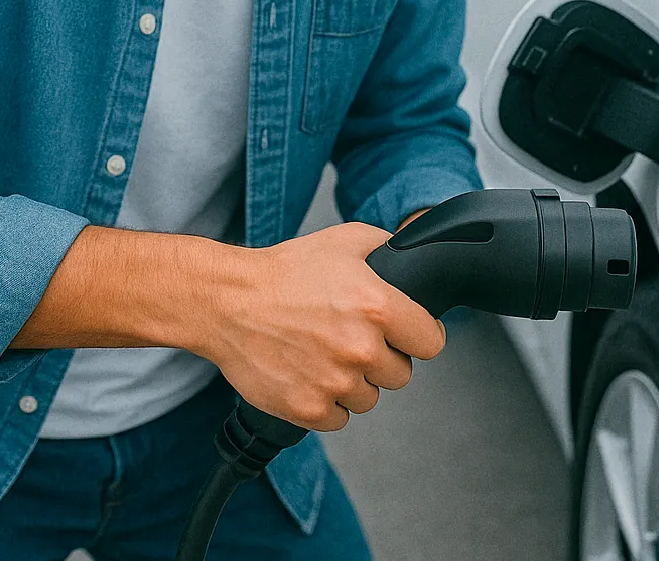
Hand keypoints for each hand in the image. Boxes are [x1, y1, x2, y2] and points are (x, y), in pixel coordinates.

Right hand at [195, 221, 445, 431]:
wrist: (227, 302)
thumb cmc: (283, 272)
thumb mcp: (343, 241)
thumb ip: (386, 247)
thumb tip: (412, 256)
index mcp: (377, 307)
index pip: (431, 343)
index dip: (417, 335)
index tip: (403, 333)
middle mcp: (361, 349)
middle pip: (401, 374)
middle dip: (381, 358)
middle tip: (350, 338)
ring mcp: (335, 383)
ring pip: (369, 398)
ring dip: (353, 382)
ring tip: (323, 353)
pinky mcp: (310, 409)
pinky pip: (339, 417)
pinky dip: (327, 401)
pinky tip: (308, 372)